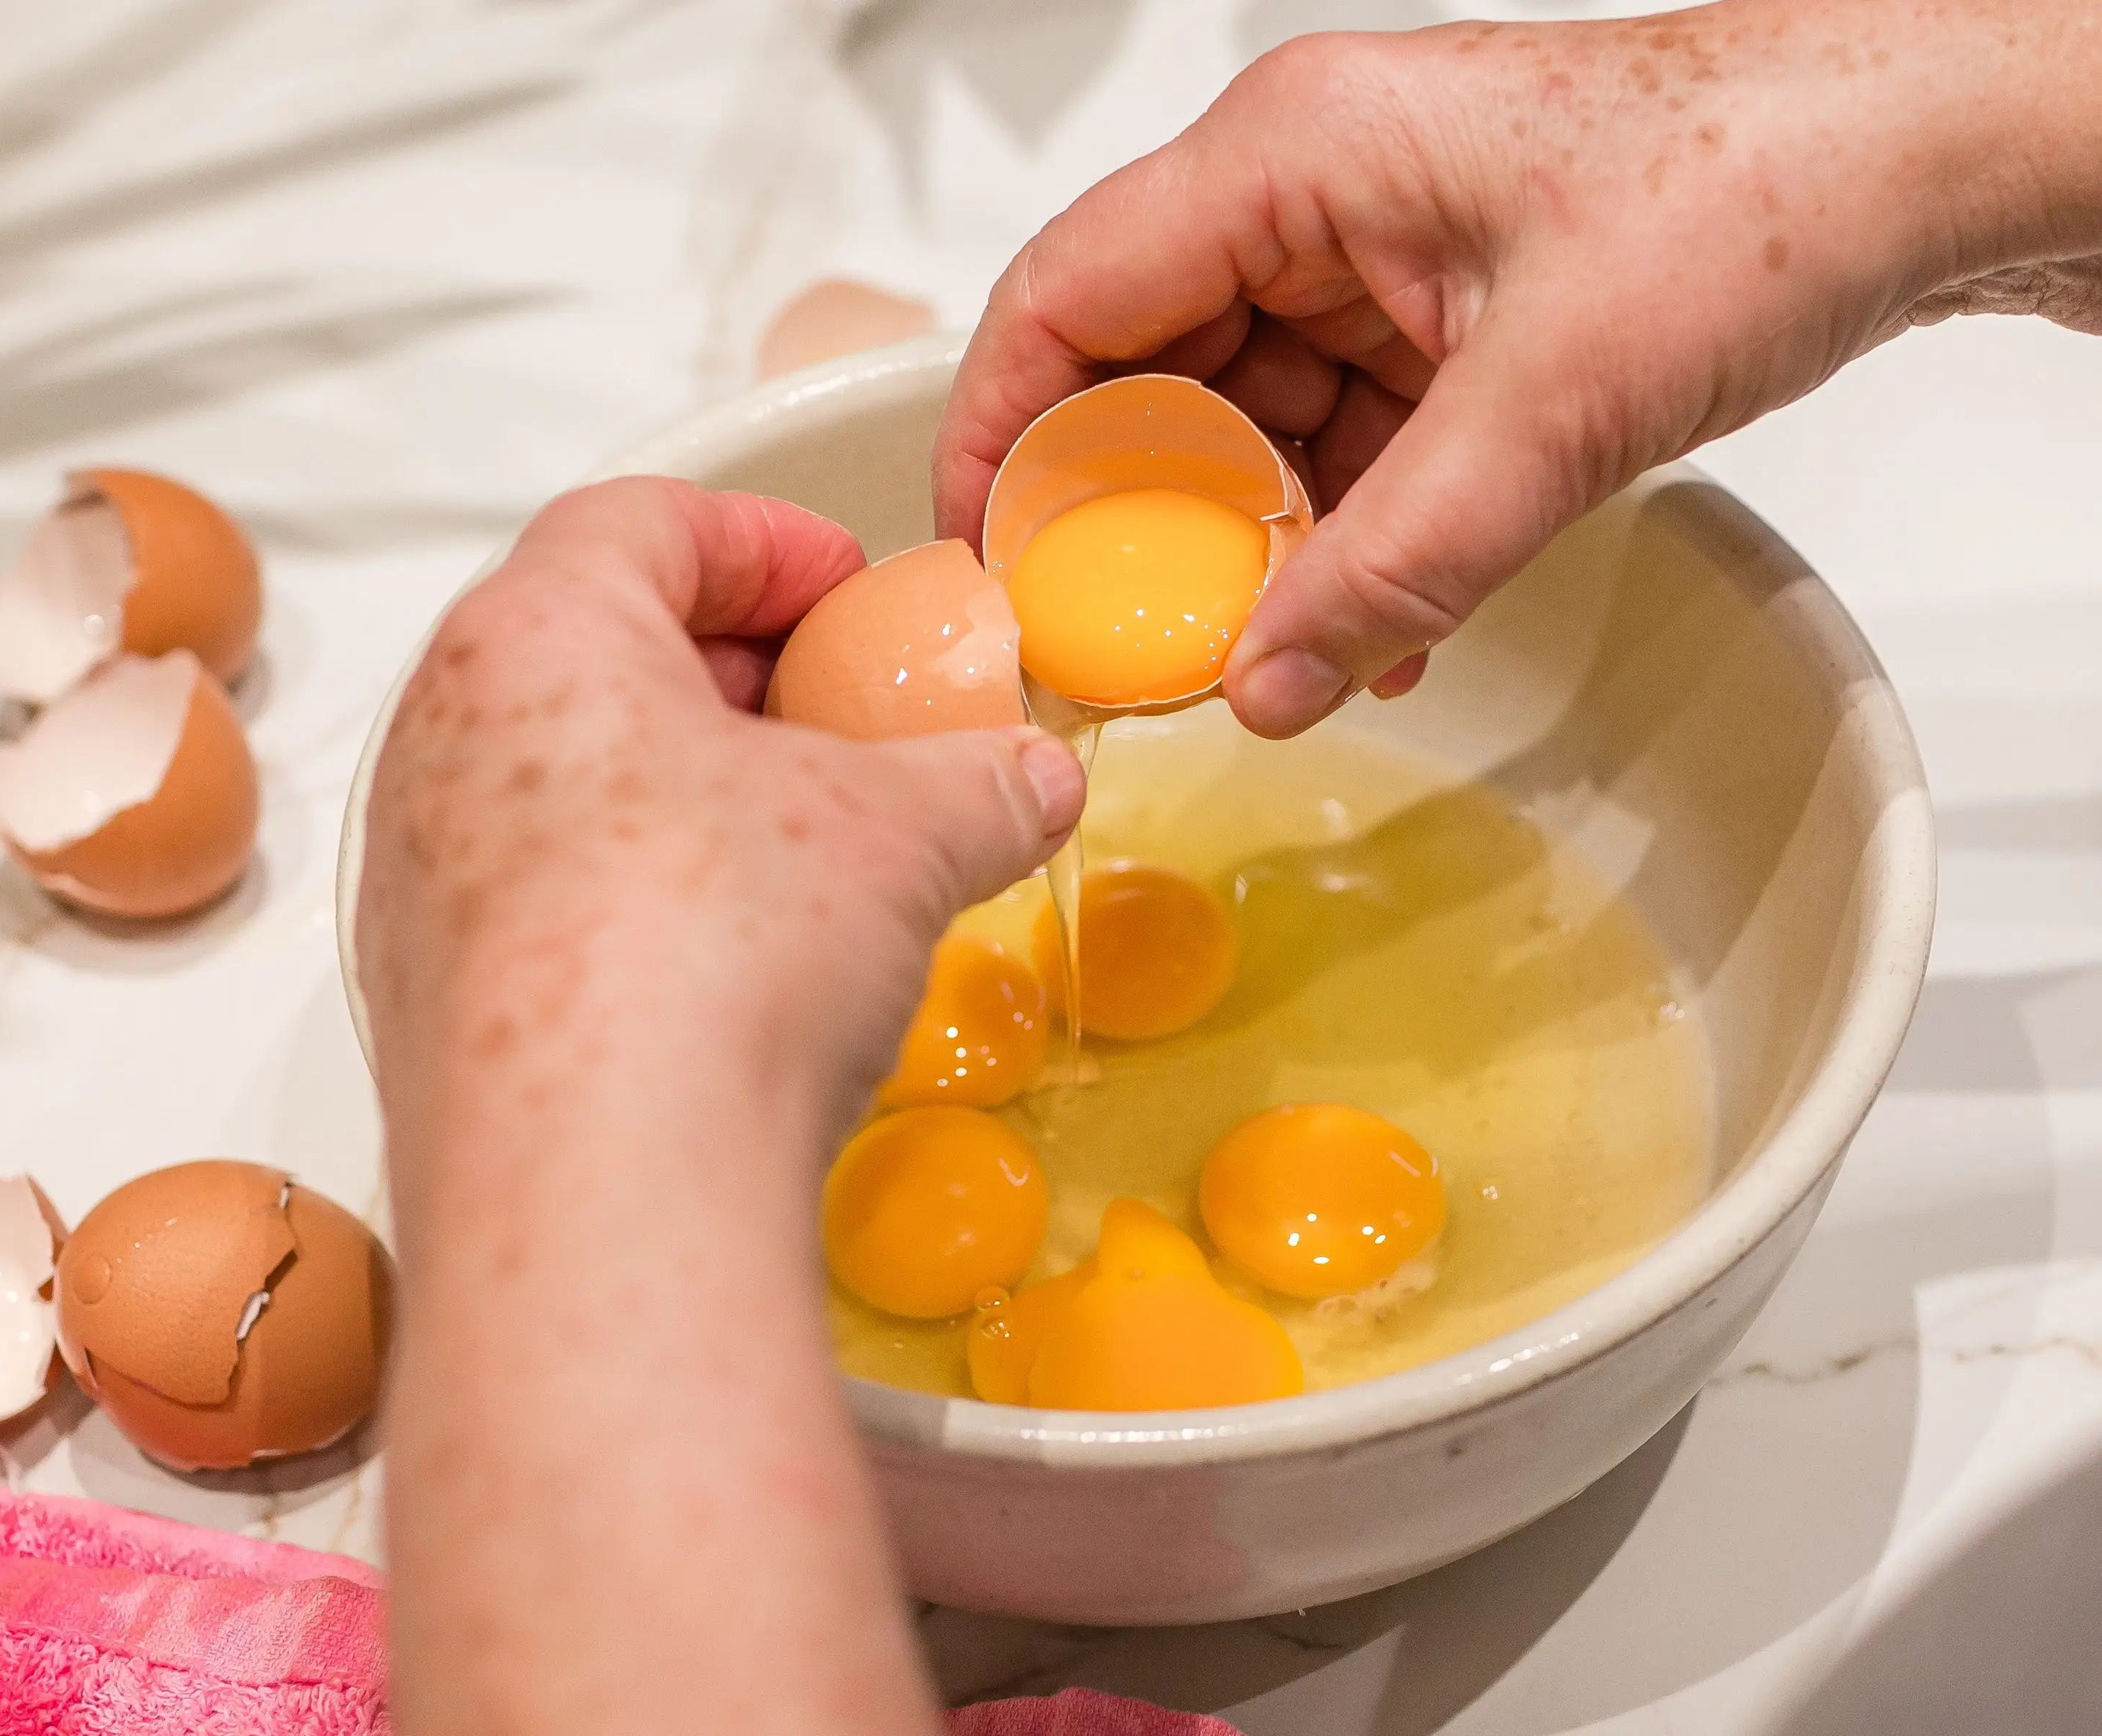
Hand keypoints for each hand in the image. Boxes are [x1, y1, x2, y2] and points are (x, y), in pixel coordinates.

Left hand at [359, 476, 1083, 1151]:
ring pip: (561, 778)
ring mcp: (421, 877)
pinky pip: (541, 896)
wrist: (600, 1193)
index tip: (849, 587)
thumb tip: (1031, 779)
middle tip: (841, 711)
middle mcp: (443, 740)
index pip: (643, 521)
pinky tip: (739, 960)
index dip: (766, 540)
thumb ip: (980, 781)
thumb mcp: (903, 834)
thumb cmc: (712, 956)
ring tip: (804, 845)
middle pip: (593, 644)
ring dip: (686, 787)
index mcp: (535, 637)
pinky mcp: (430, 1002)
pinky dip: (640, 891)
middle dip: (734, 668)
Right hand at [935, 0, 2101, 738]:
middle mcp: (1309, 195)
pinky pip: (1337, 440)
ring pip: (1242, 420)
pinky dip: (1341, 535)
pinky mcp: (1432, 316)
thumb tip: (1261, 683)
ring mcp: (1370, 256)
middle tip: (1133, 642)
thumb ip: (1392, 564)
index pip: (1067, 296)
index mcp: (1292, 155)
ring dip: (1254, 546)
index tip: (991, 563)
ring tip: (1272, 650)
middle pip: (1142, 370)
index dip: (1003, 435)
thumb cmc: (1760, 188)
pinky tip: (1371, 622)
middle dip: (1138, 519)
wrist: (1917, 166)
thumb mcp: (1548, 408)